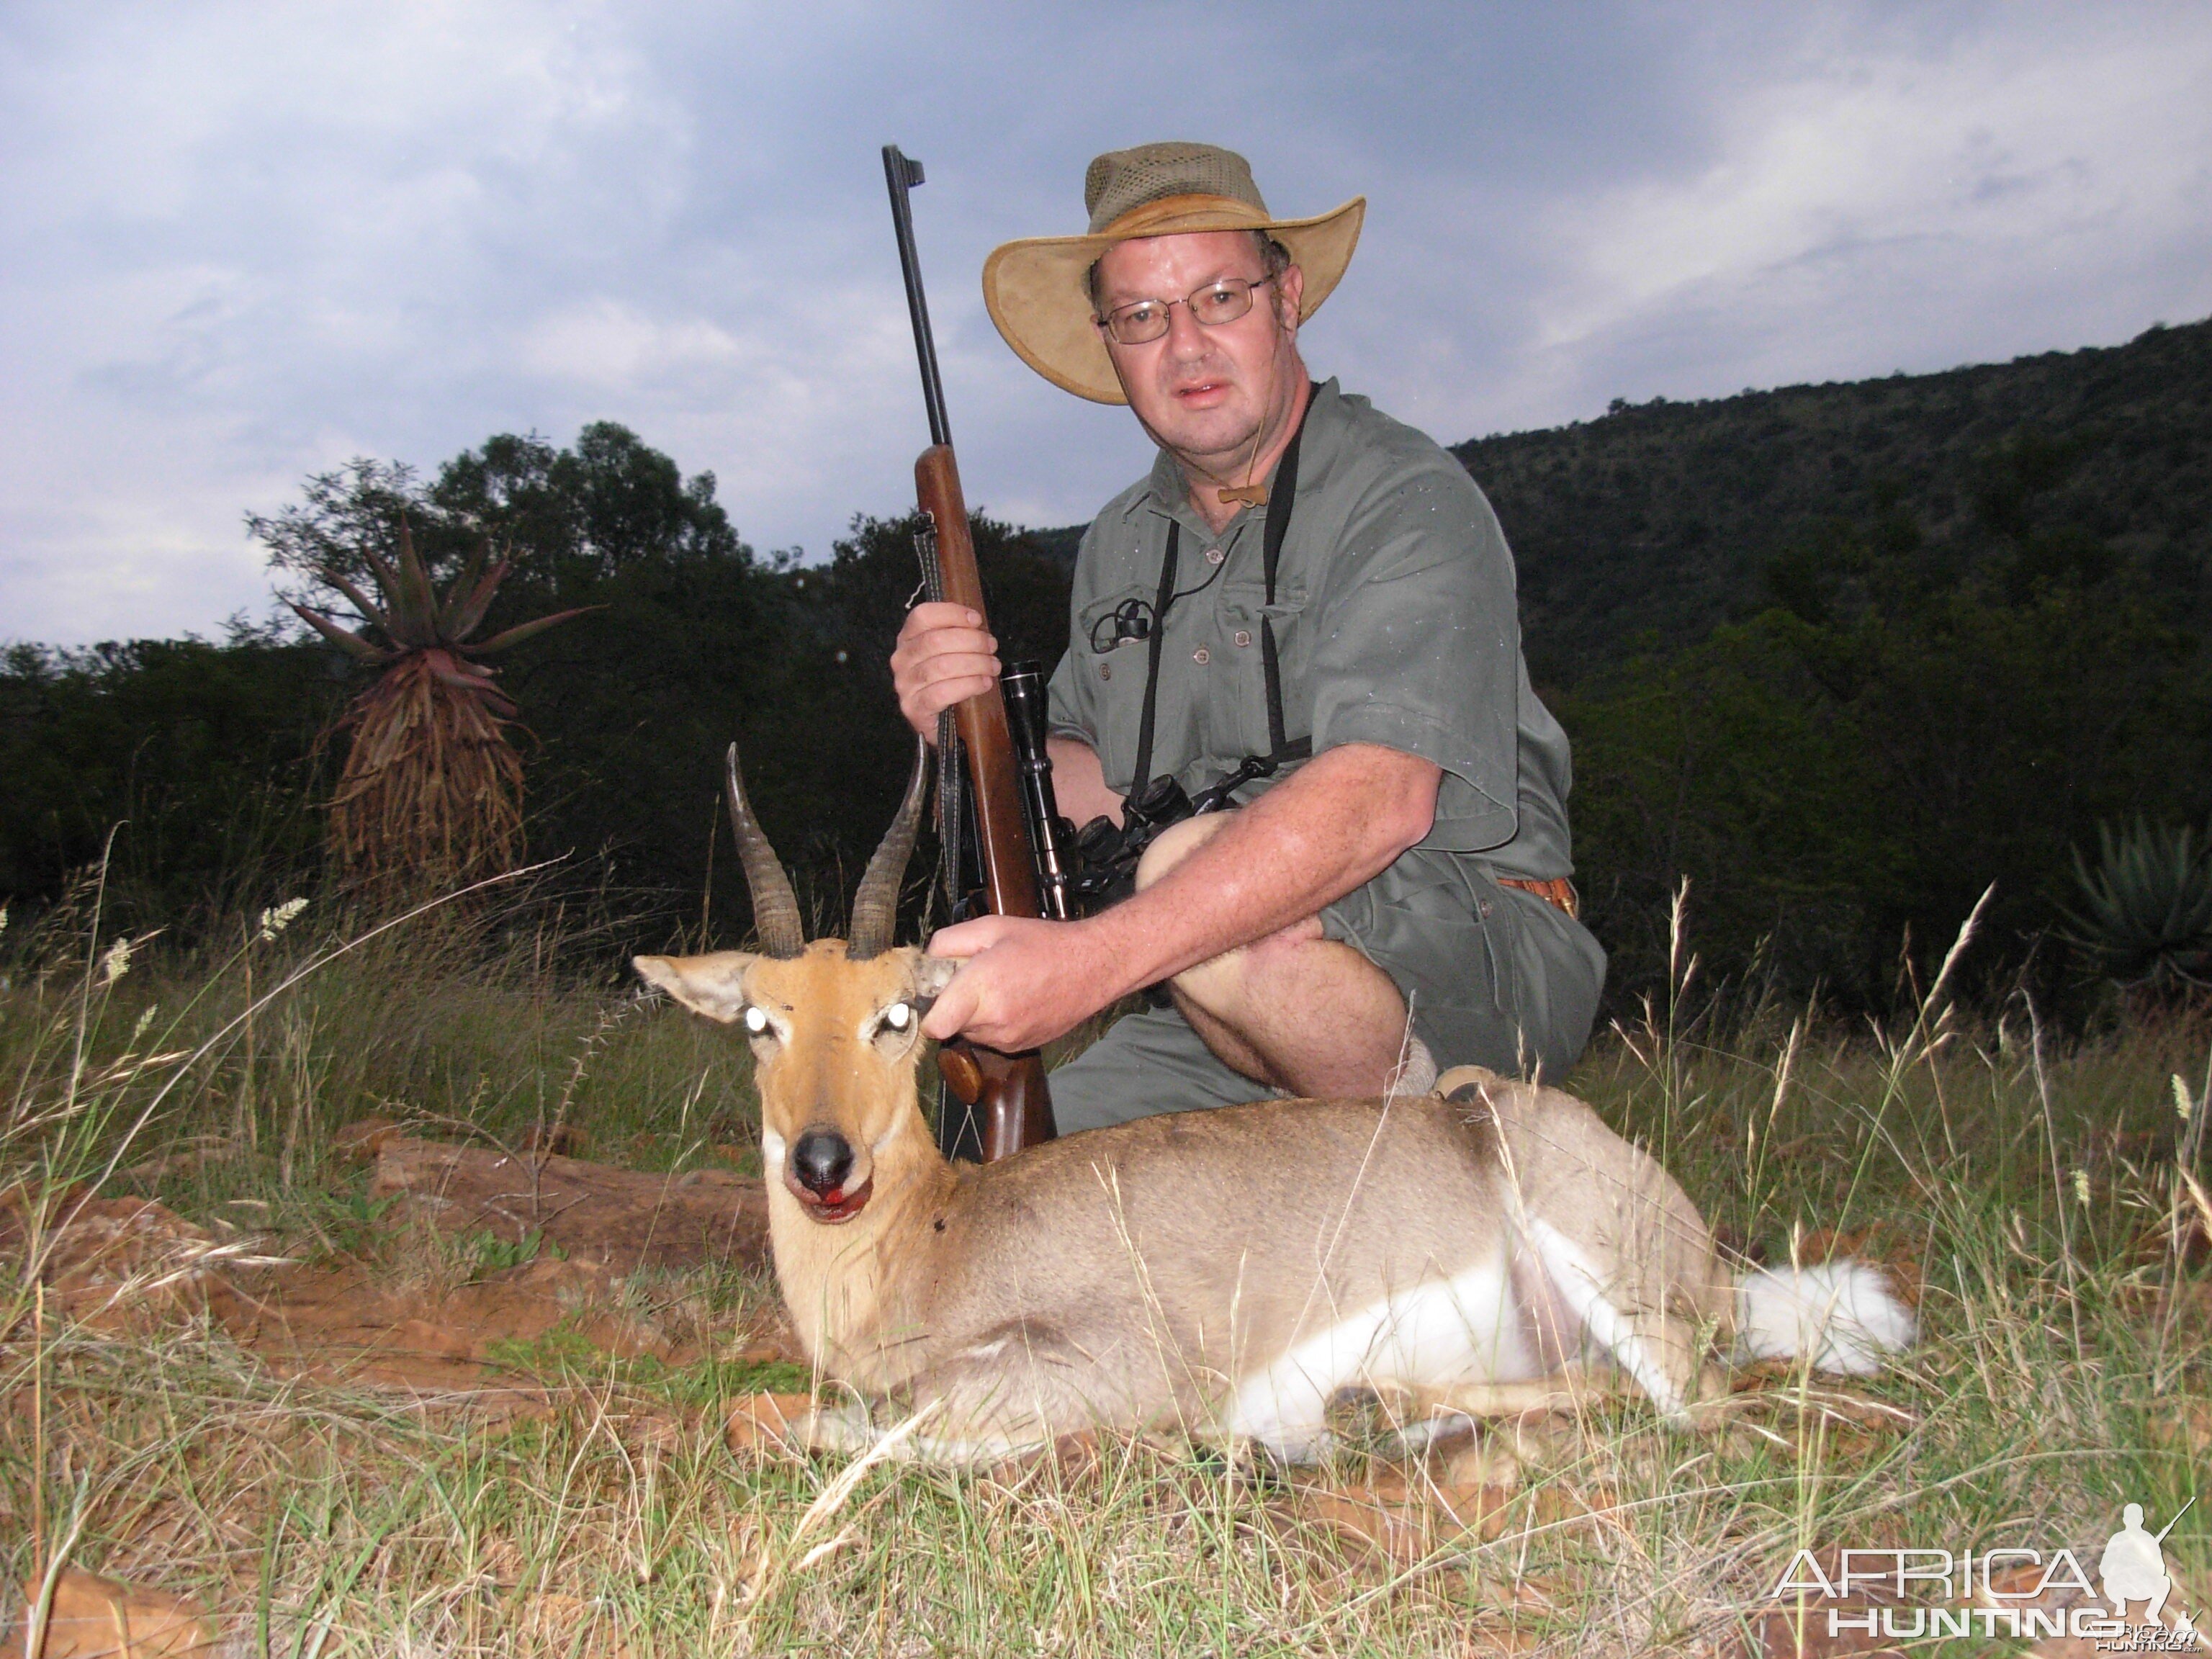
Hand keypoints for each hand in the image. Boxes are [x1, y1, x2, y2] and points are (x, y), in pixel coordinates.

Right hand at [891, 602, 997, 737]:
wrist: (938, 722)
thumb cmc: (947, 680)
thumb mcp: (949, 652)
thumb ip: (957, 634)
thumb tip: (975, 623)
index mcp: (908, 638)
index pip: (922, 616)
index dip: (952, 613)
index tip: (976, 620)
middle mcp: (901, 659)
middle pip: (935, 641)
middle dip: (971, 641)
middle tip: (991, 647)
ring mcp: (905, 685)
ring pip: (941, 666)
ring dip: (975, 663)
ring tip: (992, 666)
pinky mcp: (914, 708)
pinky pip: (942, 693)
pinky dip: (968, 685)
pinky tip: (984, 683)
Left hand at [921, 914, 1119, 1052]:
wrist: (1092, 968)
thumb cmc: (1044, 944)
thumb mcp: (992, 927)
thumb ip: (949, 942)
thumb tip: (928, 960)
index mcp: (981, 987)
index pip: (935, 1025)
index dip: (928, 1013)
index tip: (935, 995)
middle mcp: (993, 1020)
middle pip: (950, 1025)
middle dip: (955, 1005)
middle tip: (975, 980)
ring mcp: (1008, 1038)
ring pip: (971, 1033)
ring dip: (975, 1015)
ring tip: (1001, 988)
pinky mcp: (1021, 1047)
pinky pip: (992, 1039)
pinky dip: (995, 1024)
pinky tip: (1015, 1001)